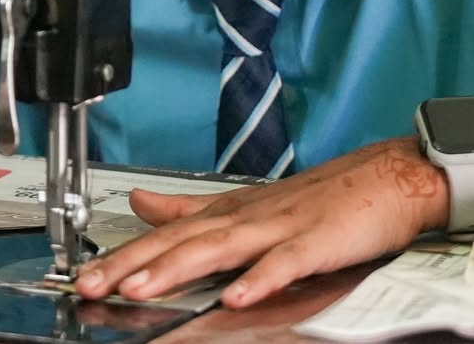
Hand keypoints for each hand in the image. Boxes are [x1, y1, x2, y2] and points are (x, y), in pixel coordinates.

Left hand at [75, 139, 448, 308]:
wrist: (387, 178)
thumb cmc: (322, 198)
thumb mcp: (248, 203)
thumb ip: (192, 209)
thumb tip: (140, 203)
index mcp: (230, 212)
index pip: (167, 236)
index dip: (125, 254)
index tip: (85, 276)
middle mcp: (247, 216)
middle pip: (182, 242)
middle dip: (134, 264)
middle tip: (92, 284)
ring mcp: (282, 227)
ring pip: (221, 248)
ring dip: (179, 268)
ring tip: (141, 288)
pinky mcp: (318, 242)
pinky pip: (286, 263)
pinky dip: (260, 278)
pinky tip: (236, 296)